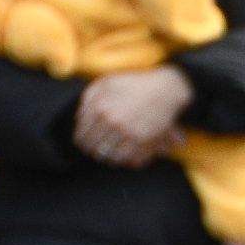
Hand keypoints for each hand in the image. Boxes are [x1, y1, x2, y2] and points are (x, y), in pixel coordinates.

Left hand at [74, 67, 194, 167]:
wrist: (165, 89)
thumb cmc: (134, 84)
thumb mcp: (105, 83)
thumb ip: (87, 99)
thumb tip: (79, 119)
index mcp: (99, 107)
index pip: (82, 135)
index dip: (82, 141)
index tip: (86, 143)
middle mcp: (111, 121)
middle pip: (94, 147)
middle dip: (93, 151)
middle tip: (97, 150)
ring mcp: (127, 131)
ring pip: (109, 156)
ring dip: (108, 158)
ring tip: (110, 155)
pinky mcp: (143, 139)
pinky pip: (128, 158)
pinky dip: (125, 161)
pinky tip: (125, 158)